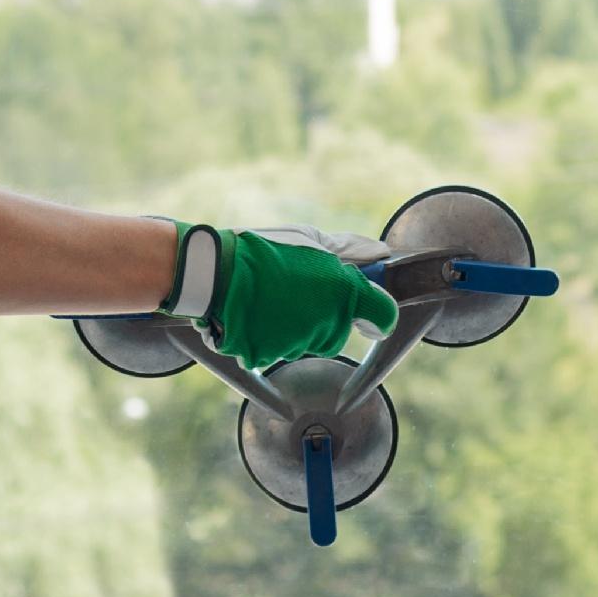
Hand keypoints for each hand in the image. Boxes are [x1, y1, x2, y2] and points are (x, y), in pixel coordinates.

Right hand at [180, 226, 398, 365]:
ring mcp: (296, 344)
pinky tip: (254, 315)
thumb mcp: (310, 238)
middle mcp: (325, 323)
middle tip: (293, 290)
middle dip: (322, 316)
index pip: (382, 316)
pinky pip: (275, 352)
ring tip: (268, 298)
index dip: (377, 315)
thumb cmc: (265, 250)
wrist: (215, 270)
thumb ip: (351, 250)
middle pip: (336, 333)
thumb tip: (381, 253)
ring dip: (292, 327)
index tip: (368, 313)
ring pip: (304, 344)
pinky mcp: (268, 358)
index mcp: (342, 292)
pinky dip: (266, 338)